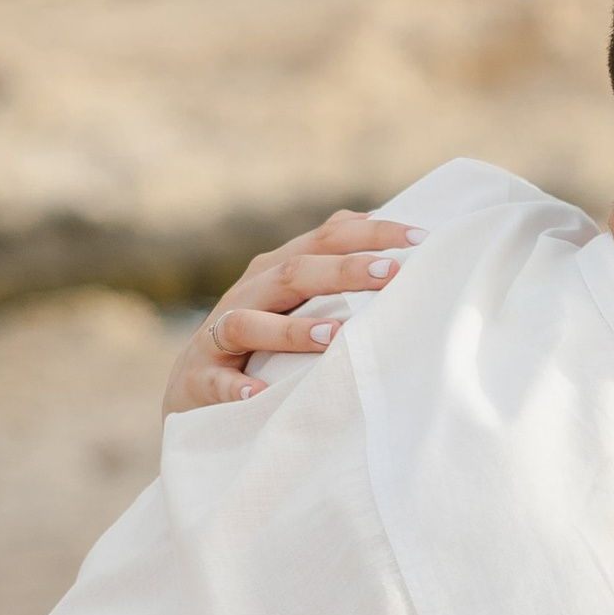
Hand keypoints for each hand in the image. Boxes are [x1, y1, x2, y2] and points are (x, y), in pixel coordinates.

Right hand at [163, 214, 419, 413]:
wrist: (192, 385)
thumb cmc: (259, 338)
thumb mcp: (291, 295)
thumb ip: (328, 261)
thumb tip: (374, 220)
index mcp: (277, 270)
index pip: (327, 238)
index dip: (372, 235)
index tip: (420, 240)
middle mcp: (249, 294)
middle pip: (293, 273)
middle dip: (342, 272)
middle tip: (389, 273)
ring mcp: (218, 335)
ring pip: (249, 323)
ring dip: (290, 330)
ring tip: (332, 336)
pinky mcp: (199, 376)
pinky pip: (216, 380)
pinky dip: (235, 387)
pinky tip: (258, 394)